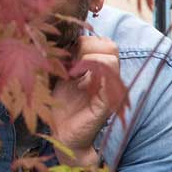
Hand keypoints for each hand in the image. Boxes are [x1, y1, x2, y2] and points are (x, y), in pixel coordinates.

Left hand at [54, 33, 121, 165]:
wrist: (61, 135)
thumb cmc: (59, 106)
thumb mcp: (62, 75)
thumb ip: (69, 57)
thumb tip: (64, 35)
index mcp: (101, 70)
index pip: (104, 42)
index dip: (84, 42)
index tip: (66, 57)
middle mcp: (110, 78)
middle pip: (110, 45)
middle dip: (85, 48)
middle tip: (69, 66)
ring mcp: (112, 90)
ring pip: (109, 57)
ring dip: (86, 60)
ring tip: (72, 74)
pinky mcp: (107, 102)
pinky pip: (107, 77)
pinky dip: (88, 73)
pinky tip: (74, 81)